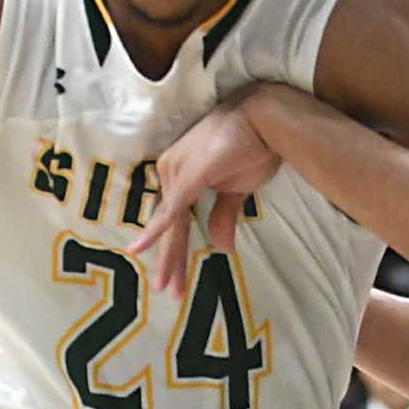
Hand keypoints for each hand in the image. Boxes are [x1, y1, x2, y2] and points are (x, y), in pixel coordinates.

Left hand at [127, 95, 280, 298]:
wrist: (267, 120)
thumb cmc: (254, 146)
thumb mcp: (238, 189)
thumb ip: (223, 216)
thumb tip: (222, 249)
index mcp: (180, 172)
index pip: (174, 217)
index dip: (175, 247)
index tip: (173, 275)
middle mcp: (171, 170)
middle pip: (168, 223)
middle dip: (170, 259)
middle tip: (167, 289)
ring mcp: (176, 171)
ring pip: (170, 223)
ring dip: (170, 256)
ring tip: (168, 286)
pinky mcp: (187, 177)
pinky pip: (170, 211)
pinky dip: (156, 231)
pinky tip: (141, 249)